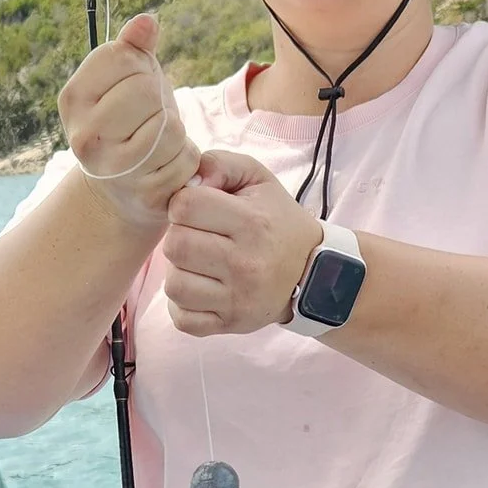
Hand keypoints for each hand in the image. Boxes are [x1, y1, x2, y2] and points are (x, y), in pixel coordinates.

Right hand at [57, 13, 198, 234]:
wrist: (118, 189)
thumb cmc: (125, 121)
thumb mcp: (124, 80)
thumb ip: (133, 48)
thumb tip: (147, 22)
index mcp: (74, 98)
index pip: (124, 58)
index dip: (140, 66)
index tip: (133, 85)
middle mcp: (86, 136)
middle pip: (146, 91)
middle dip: (158, 99)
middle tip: (148, 116)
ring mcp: (113, 170)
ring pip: (170, 126)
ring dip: (175, 129)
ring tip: (158, 139)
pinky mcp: (144, 194)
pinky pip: (185, 158)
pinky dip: (185, 156)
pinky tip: (167, 162)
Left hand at [162, 150, 322, 336]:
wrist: (313, 273)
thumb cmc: (277, 222)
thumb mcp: (259, 180)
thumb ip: (221, 164)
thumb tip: (188, 178)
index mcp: (251, 222)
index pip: (185, 206)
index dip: (182, 203)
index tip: (197, 210)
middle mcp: (245, 263)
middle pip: (175, 246)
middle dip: (179, 236)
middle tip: (198, 237)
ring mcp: (237, 299)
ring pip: (174, 285)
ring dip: (180, 272)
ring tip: (199, 265)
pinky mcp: (231, 324)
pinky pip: (182, 319)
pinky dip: (183, 305)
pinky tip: (199, 290)